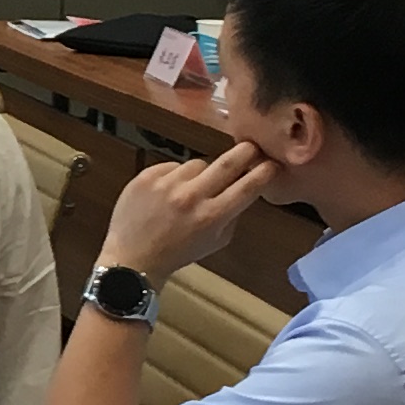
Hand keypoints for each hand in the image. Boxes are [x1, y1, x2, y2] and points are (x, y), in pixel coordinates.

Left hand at [97, 142, 280, 277]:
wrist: (132, 257)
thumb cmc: (178, 252)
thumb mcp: (215, 241)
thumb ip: (232, 214)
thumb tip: (246, 187)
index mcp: (212, 217)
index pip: (248, 186)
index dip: (265, 171)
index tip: (272, 163)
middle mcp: (191, 197)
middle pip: (228, 162)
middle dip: (246, 152)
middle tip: (252, 147)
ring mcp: (167, 184)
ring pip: (198, 164)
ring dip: (201, 173)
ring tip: (190, 191)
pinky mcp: (147, 176)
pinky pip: (173, 166)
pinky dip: (175, 176)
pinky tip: (168, 192)